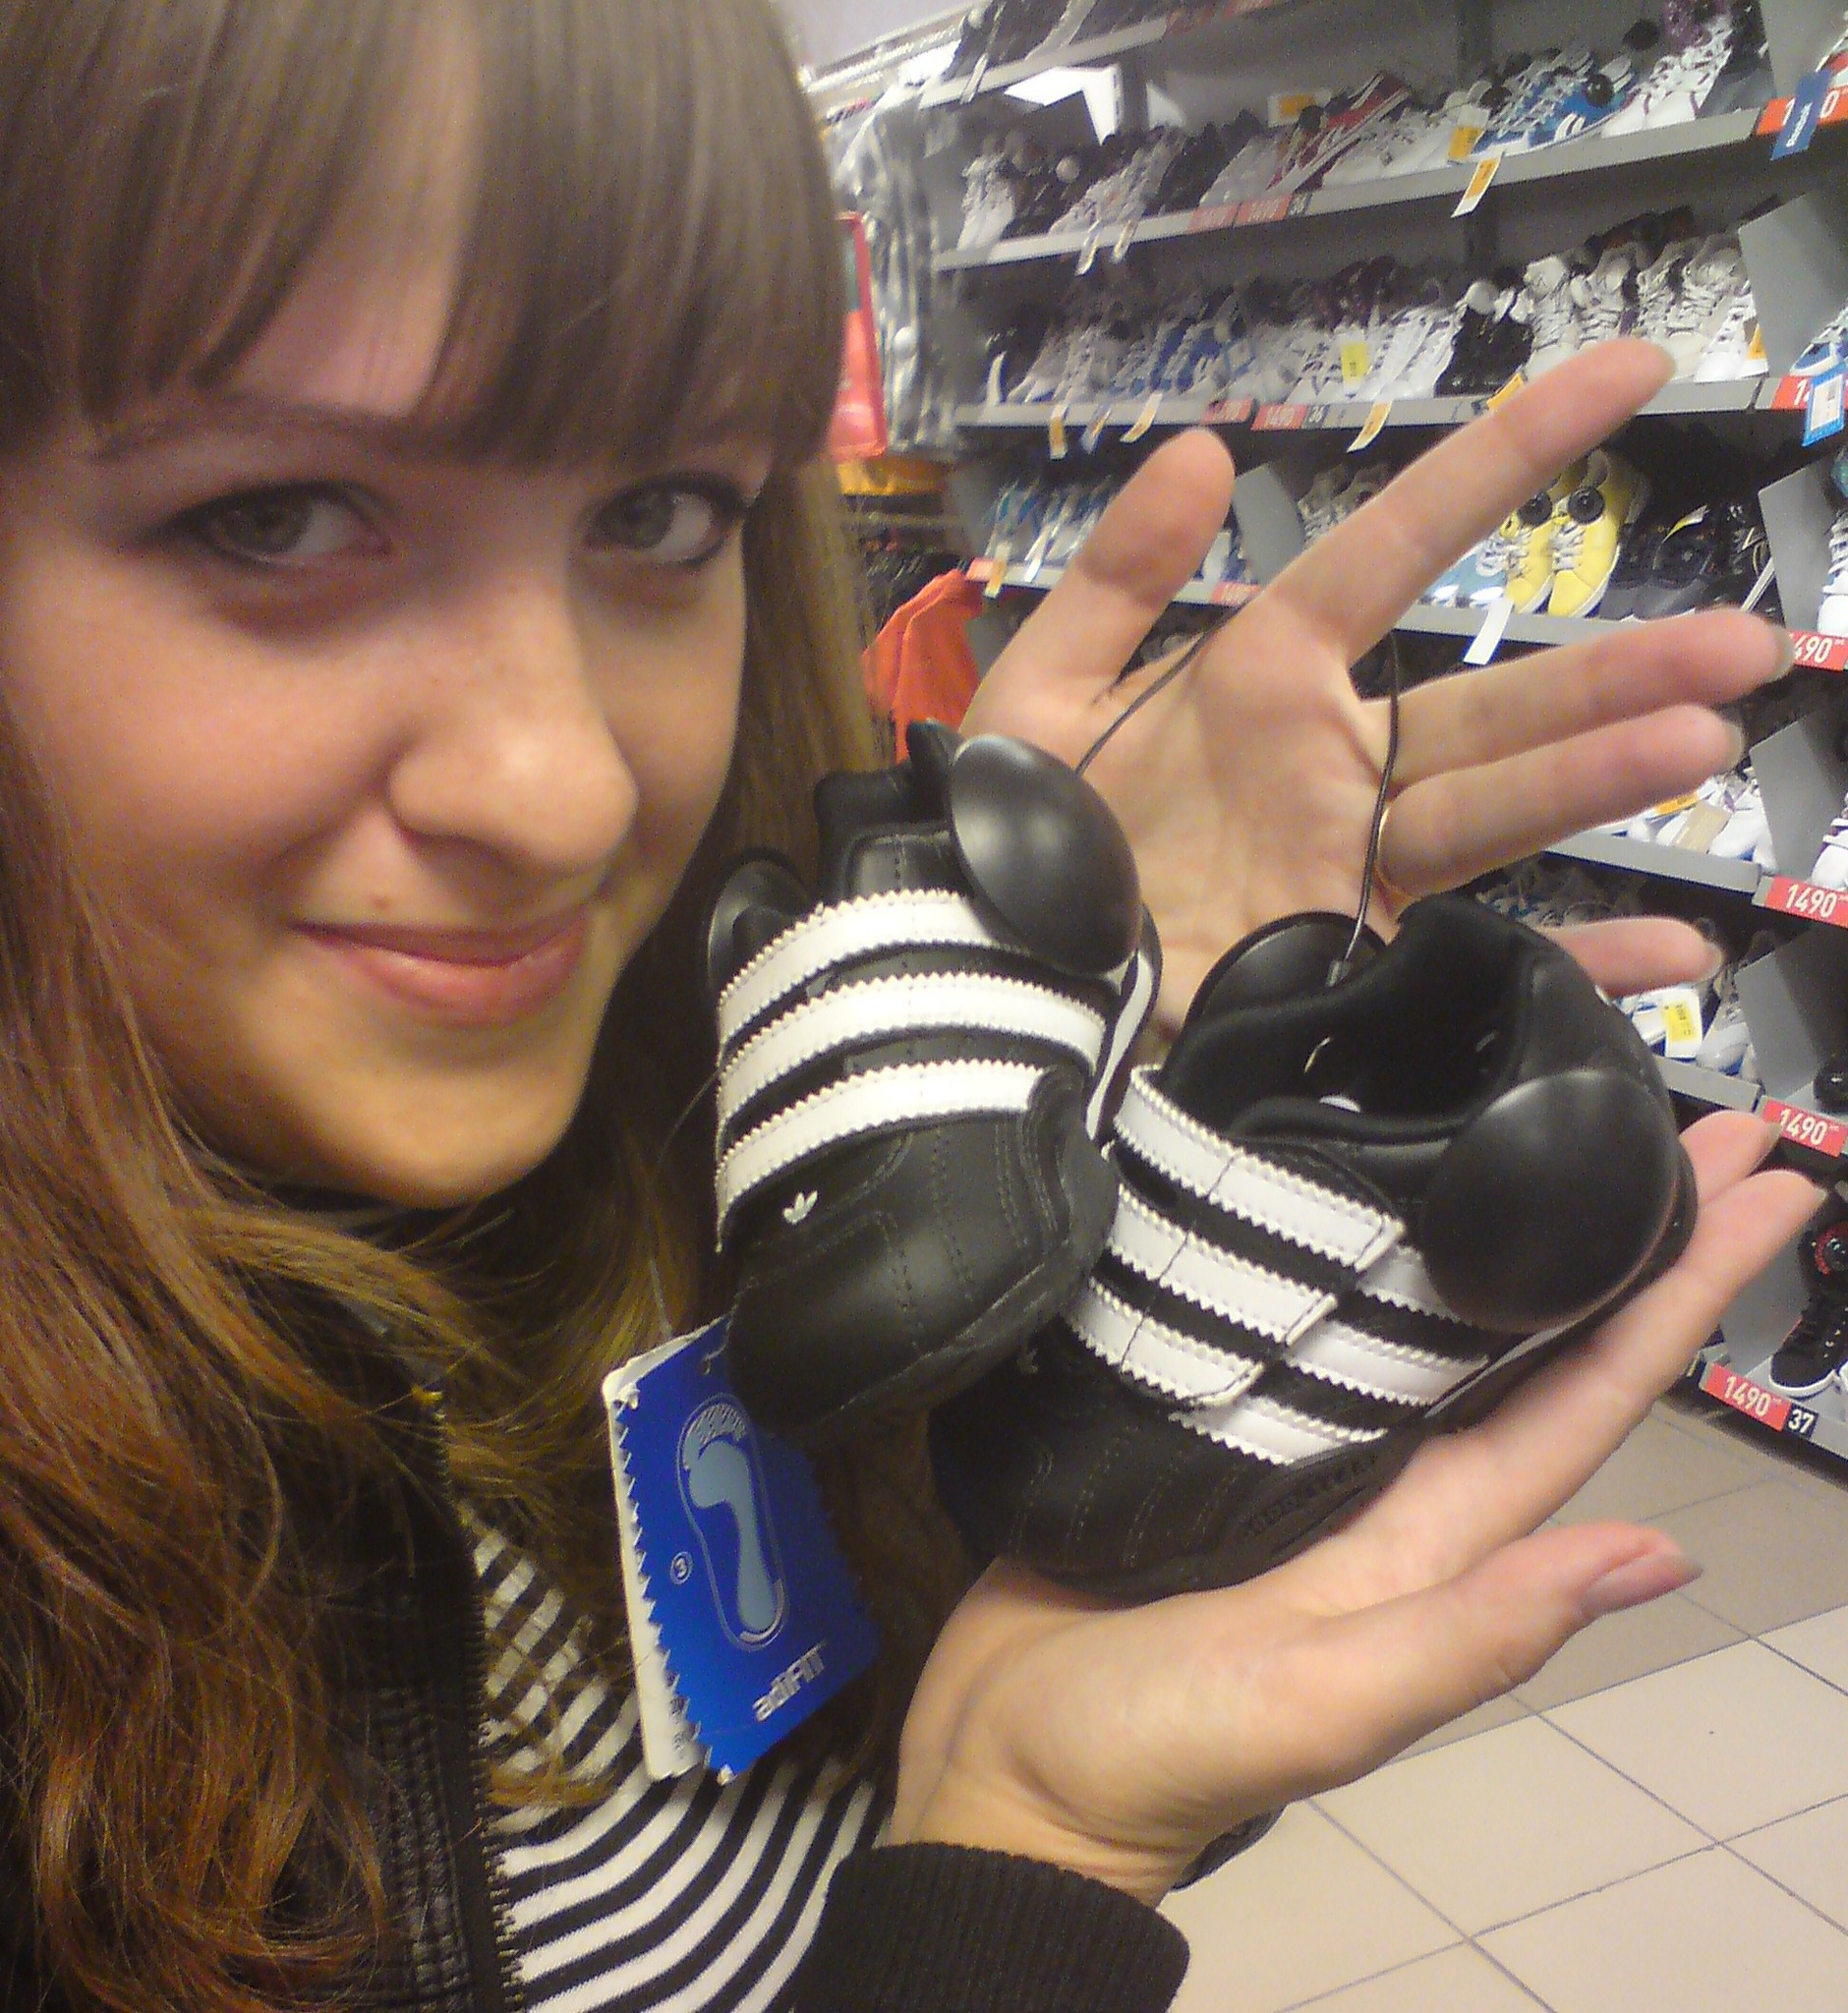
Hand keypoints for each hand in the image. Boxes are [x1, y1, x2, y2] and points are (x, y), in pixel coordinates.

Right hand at [892, 1114, 1819, 1901]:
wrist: (1005, 1763)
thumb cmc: (1163, 1746)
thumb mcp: (1327, 1703)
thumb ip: (1472, 1634)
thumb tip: (1660, 1557)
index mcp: (1436, 1536)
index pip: (1589, 1396)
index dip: (1683, 1296)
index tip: (1770, 1189)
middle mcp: (1391, 1475)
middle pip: (1533, 1334)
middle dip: (1623, 1230)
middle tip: (1703, 1114)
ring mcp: (1300, 1442)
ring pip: (1427, 1310)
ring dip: (1505, 1219)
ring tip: (1551, 1111)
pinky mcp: (1208, 1414)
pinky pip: (1300, 1311)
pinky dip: (1348, 1240)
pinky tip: (1351, 1170)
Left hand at [965, 341, 1792, 1026]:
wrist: (995, 988)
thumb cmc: (1014, 836)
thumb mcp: (1035, 696)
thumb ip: (1112, 578)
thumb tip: (1196, 447)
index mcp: (1260, 678)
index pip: (1395, 547)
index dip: (1504, 458)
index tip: (1628, 370)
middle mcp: (1330, 768)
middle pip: (1489, 706)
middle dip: (1615, 673)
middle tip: (1741, 644)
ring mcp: (1350, 871)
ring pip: (1496, 813)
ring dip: (1603, 780)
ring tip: (1705, 741)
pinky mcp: (1351, 968)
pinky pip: (1478, 967)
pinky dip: (1576, 969)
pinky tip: (1676, 953)